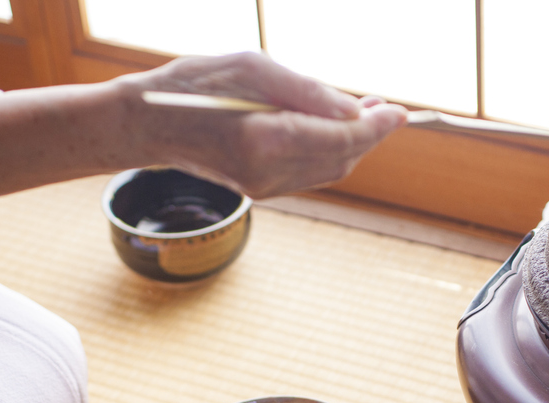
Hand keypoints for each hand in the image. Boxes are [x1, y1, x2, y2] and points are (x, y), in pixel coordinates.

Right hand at [120, 52, 407, 196]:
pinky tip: (334, 129)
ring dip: (353, 145)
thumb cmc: (193, 85)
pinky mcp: (260, 190)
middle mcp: (267, 171)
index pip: (341, 138)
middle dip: (370, 135)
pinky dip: (330, 153)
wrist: (147, 125)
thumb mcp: (251, 67)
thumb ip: (307, 91)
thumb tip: (353, 111)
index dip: (377, 126)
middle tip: (387, 107)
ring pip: (330, 170)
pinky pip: (310, 174)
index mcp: (265, 138)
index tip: (401, 112)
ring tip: (366, 113)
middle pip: (342, 159)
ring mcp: (263, 187)